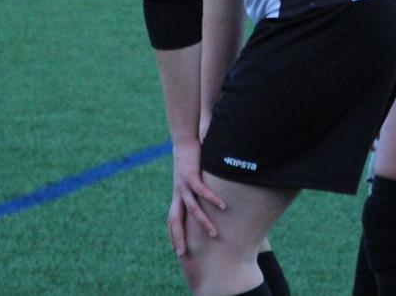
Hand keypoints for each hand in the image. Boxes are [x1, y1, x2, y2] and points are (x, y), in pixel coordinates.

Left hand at [167, 140, 225, 256]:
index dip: (173, 234)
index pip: (172, 219)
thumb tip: (202, 197)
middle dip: (178, 237)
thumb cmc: (190, 158)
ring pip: (192, 209)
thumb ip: (195, 188)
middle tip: (183, 254)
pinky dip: (212, 199)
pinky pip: (202, 191)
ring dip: (203, 223)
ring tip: (215, 235)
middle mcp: (177, 193)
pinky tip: (222, 206)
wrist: (184, 139)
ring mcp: (183, 185)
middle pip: (176, 220)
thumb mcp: (191, 177)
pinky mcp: (191, 174)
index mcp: (177, 195)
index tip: (176, 249)